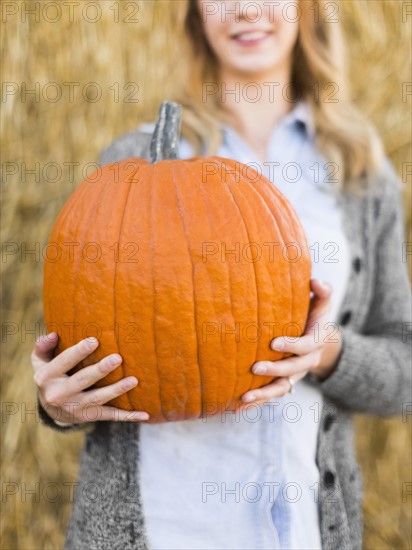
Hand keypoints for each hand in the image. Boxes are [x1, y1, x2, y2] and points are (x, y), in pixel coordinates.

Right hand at [32, 333, 149, 423]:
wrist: (50, 410)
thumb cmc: (51, 375)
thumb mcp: (40, 361)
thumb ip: (43, 346)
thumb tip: (53, 334)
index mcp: (47, 377)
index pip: (64, 362)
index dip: (79, 352)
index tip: (94, 340)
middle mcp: (59, 394)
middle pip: (83, 380)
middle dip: (100, 370)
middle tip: (117, 358)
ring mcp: (75, 408)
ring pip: (99, 398)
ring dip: (117, 390)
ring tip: (134, 380)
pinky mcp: (89, 416)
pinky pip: (110, 416)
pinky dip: (127, 416)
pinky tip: (144, 414)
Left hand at [241, 279, 342, 404]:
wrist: (321, 342)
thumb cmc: (316, 317)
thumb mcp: (322, 303)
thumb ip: (322, 292)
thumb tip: (315, 281)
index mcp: (315, 342)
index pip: (305, 346)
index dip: (291, 345)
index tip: (273, 343)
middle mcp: (306, 362)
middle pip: (292, 370)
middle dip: (274, 371)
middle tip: (254, 368)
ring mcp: (295, 375)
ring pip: (281, 389)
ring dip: (264, 394)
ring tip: (244, 397)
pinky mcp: (284, 382)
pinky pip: (271, 395)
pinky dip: (257, 403)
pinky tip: (238, 406)